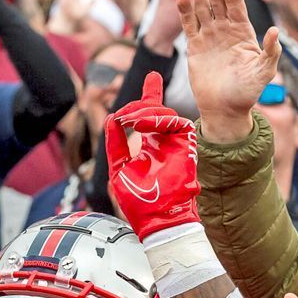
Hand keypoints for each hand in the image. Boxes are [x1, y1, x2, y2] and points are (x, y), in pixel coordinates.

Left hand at [105, 72, 200, 235]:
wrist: (158, 219)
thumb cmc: (139, 202)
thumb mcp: (119, 169)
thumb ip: (116, 144)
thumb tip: (111, 119)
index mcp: (151, 146)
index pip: (150, 116)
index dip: (150, 96)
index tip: (152, 77)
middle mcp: (166, 141)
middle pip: (157, 110)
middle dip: (142, 102)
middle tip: (125, 112)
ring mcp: (177, 143)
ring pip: (164, 114)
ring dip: (144, 113)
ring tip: (129, 121)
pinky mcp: (187, 145)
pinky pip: (174, 121)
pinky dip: (155, 119)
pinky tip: (139, 125)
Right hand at [180, 0, 280, 143]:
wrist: (224, 109)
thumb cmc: (247, 92)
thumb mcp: (264, 72)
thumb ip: (271, 52)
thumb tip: (276, 31)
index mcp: (243, 32)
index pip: (236, 6)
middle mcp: (226, 30)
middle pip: (218, 1)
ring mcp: (209, 36)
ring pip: (202, 8)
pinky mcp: (195, 46)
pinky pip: (189, 25)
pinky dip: (185, 12)